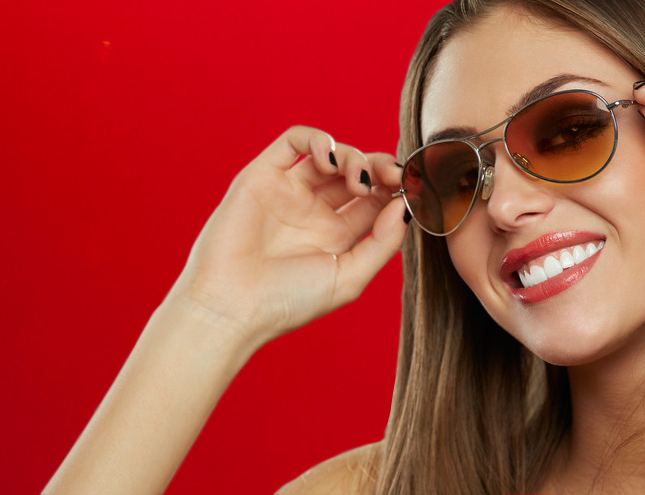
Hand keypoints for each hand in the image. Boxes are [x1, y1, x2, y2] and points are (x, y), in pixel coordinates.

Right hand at [161, 125, 407, 353]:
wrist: (231, 304)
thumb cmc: (287, 302)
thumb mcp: (349, 277)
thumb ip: (382, 242)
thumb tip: (405, 204)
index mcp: (336, 236)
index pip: (376, 199)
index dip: (397, 190)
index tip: (413, 191)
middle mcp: (313, 211)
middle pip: (357, 173)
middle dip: (381, 168)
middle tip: (395, 177)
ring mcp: (288, 191)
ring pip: (330, 154)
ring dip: (354, 157)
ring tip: (358, 179)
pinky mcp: (262, 175)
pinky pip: (293, 142)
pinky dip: (318, 140)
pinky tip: (330, 161)